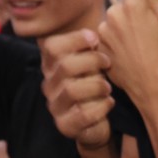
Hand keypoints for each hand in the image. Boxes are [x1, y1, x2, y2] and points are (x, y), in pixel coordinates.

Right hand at [40, 30, 115, 149]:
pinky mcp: (65, 125)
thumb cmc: (94, 86)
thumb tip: (98, 32)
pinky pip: (83, 114)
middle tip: (108, 62)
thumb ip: (91, 48)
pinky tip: (109, 103)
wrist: (95, 124)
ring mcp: (55, 106)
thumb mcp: (92, 64)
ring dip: (97, 85)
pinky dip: (101, 107)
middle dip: (91, 60)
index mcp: (52, 66)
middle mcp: (49, 85)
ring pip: (72, 90)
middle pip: (65, 66)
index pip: (52, 47)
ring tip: (108, 88)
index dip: (74, 39)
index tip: (95, 38)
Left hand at [96, 0, 157, 106]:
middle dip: (130, 7)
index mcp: (133, 4)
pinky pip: (107, 35)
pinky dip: (115, 40)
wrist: (154, 86)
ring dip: (121, 25)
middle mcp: (113, 14)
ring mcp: (104, 32)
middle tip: (145, 25)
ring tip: (136, 43)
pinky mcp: (99, 47)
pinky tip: (128, 53)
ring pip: (112, 18)